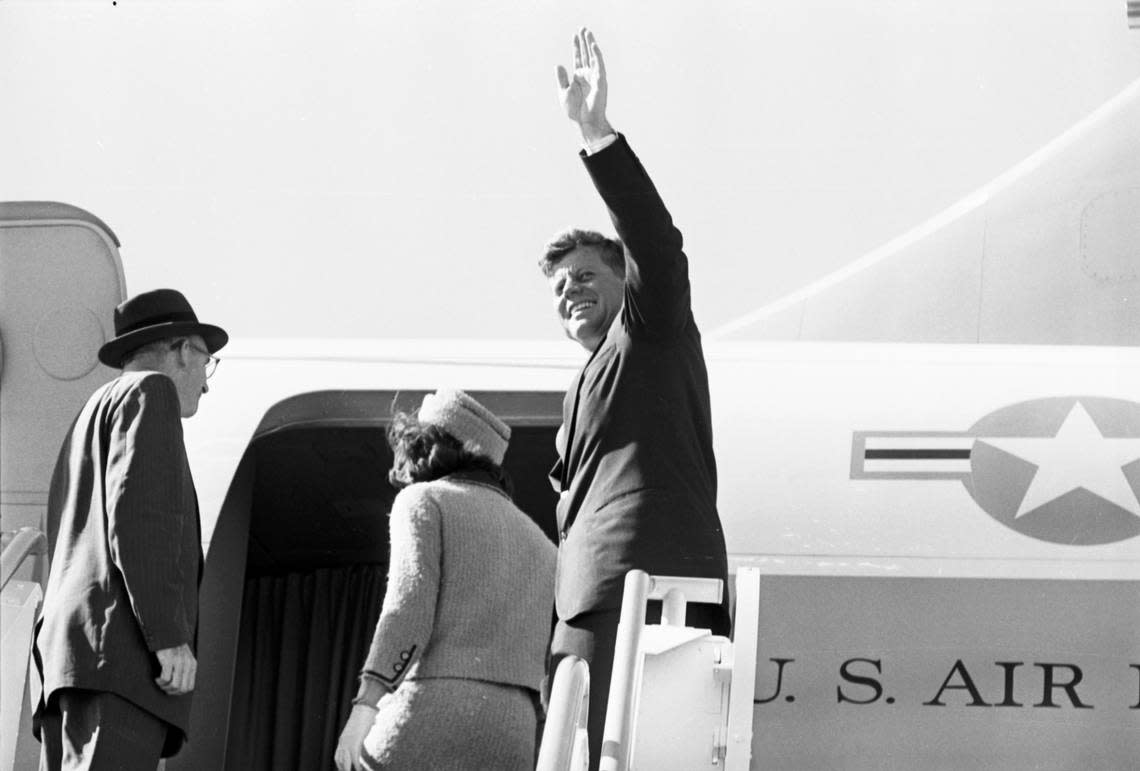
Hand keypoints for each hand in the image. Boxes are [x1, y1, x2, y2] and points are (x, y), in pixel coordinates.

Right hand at [154, 644, 196, 694]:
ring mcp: (179, 663)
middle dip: (171, 691)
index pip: (189, 687)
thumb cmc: (174, 648)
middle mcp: (188, 665)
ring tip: (160, 682)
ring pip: (174, 686)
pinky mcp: (169, 661)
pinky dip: (160, 682)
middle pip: (182, 689)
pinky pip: (165, 679)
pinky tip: (157, 678)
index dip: (179, 692)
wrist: (168, 635)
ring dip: (165, 687)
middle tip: (164, 687)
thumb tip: (180, 687)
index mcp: (192, 665)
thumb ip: (185, 670)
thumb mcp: (185, 659)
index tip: (171, 689)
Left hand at [334, 704, 377, 770]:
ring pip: (345, 763)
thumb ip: (364, 728)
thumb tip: (374, 723)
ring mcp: (347, 743)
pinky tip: (360, 770)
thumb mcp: (361, 725)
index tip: (344, 769)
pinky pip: (355, 760)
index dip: (340, 764)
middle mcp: (343, 742)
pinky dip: (357, 767)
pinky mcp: (354, 743)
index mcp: (343, 738)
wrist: (364, 707)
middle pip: (339, 761)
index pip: (338, 756)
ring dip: (348, 770)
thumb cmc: (364, 713)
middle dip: (342, 769)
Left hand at [555, 27, 613, 142]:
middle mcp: (587, 75)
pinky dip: (596, 55)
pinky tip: (593, 45)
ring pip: (593, 57)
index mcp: (579, 77)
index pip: (578, 58)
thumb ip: (562, 78)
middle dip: (584, 41)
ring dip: (590, 44)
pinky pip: (599, 65)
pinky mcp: (600, 81)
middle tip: (583, 28)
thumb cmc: (575, 111)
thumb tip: (558, 65)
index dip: (577, 47)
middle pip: (586, 54)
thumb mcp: (564, 92)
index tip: (575, 35)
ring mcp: (595, 77)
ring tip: (587, 32)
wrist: (584, 122)